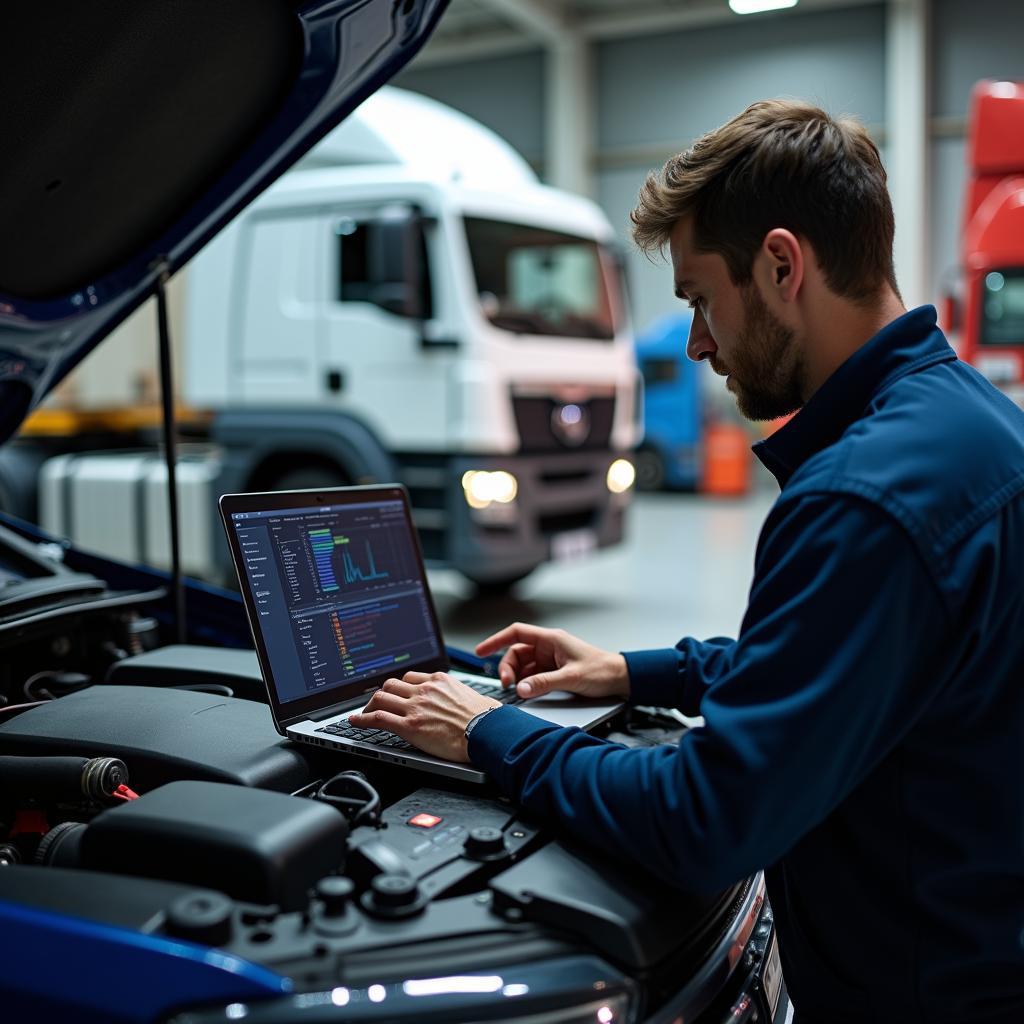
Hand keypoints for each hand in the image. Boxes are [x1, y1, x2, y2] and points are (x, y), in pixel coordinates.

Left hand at [347, 672, 500, 762]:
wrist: (488, 731)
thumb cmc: (486, 718)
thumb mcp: (470, 696)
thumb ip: (455, 694)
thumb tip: (457, 701)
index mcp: (439, 680)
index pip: (410, 677)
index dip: (399, 686)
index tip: (396, 692)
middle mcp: (424, 689)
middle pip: (391, 684)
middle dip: (382, 694)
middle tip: (378, 704)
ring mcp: (415, 707)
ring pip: (380, 697)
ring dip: (369, 705)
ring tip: (364, 713)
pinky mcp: (409, 726)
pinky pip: (377, 717)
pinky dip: (361, 719)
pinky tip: (354, 722)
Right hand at [475, 623, 629, 699]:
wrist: (620, 679)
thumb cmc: (602, 670)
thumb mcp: (571, 677)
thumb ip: (544, 683)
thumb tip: (521, 688)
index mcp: (551, 639)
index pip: (516, 633)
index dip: (496, 640)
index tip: (481, 651)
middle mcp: (548, 647)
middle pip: (516, 653)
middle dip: (508, 667)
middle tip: (507, 684)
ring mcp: (550, 659)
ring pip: (523, 666)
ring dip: (516, 677)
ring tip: (516, 690)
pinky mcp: (553, 671)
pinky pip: (532, 676)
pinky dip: (526, 683)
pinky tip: (526, 692)